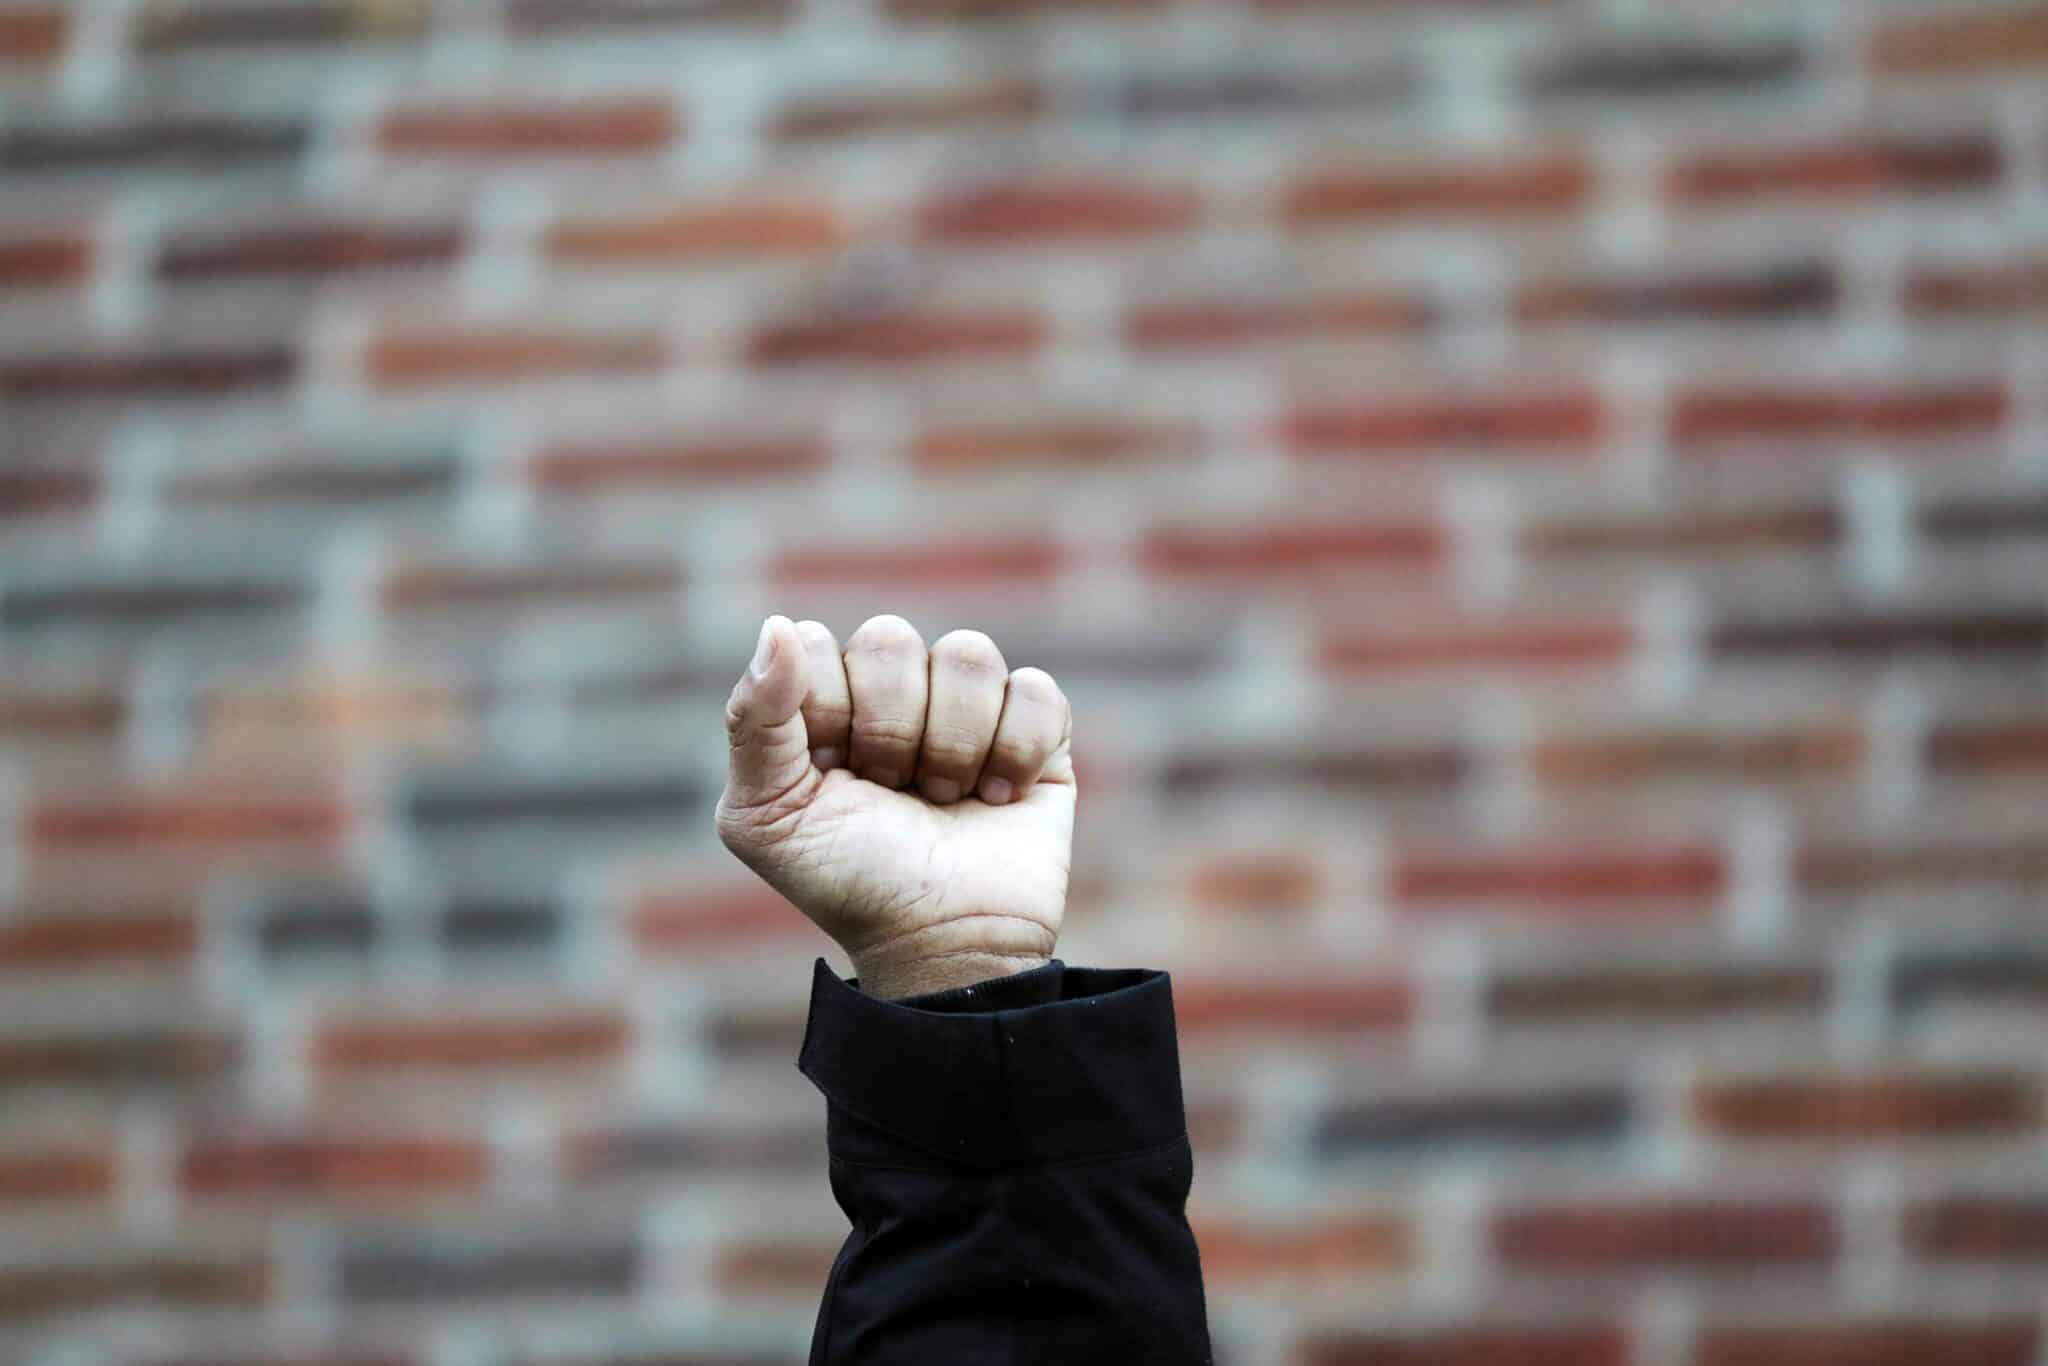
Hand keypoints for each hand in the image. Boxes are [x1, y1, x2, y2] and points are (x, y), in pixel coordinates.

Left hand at [716, 615, 1074, 999]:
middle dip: (888, 731)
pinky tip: (997, 798)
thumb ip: (754, 719)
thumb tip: (779, 625)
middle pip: (890, 639)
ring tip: (945, 799)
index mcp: (823, 702)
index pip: (816, 644)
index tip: (832, 776)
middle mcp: (895, 693)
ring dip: (953, 744)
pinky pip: (1033, 689)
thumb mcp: (767, 815)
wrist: (940, 944)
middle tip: (890, 791)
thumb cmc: (847, 882)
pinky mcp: (1036, 730)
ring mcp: (967, 707)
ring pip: (967, 654)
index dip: (825, 711)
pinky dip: (1014, 751)